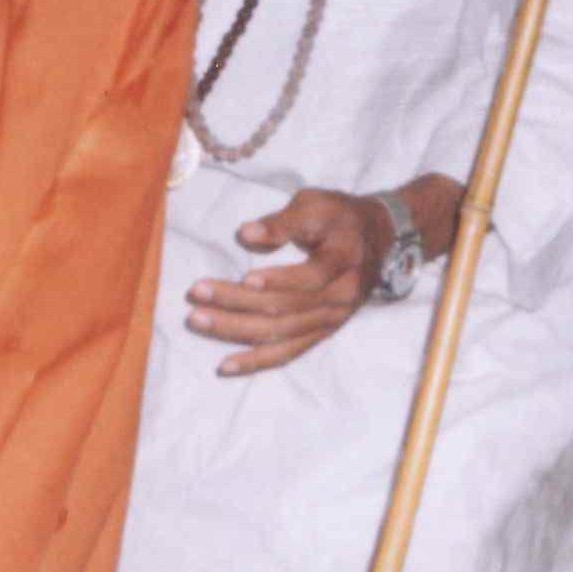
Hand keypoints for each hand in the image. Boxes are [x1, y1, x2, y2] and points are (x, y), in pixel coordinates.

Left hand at [186, 185, 390, 375]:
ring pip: (280, 333)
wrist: (376, 240)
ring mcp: (331, 320)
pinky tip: (224, 366)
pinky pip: (286, 354)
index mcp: (343, 260)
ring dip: (236, 330)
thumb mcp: (316, 205)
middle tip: (197, 293)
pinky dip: (255, 362)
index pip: (312, 277)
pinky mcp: (320, 334)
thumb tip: (246, 234)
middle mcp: (340, 296)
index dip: (280, 280)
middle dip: (238, 302)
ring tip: (198, 320)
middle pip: (287, 307)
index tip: (246, 278)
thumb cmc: (338, 217)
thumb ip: (283, 222)